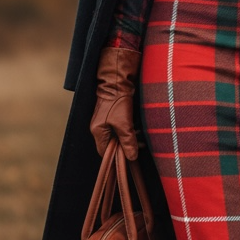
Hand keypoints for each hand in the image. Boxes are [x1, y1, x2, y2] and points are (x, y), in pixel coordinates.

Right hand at [89, 44, 141, 159]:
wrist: (118, 80)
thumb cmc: (118, 101)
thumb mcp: (124, 124)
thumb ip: (128, 141)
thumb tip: (132, 157)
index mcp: (98, 131)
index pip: (105, 152)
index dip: (117, 157)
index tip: (130, 159)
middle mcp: (99, 127)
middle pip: (112, 145)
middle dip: (125, 147)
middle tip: (139, 146)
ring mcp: (105, 121)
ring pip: (117, 137)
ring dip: (129, 138)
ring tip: (141, 138)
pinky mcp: (112, 115)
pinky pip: (120, 128)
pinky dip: (128, 131)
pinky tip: (137, 129)